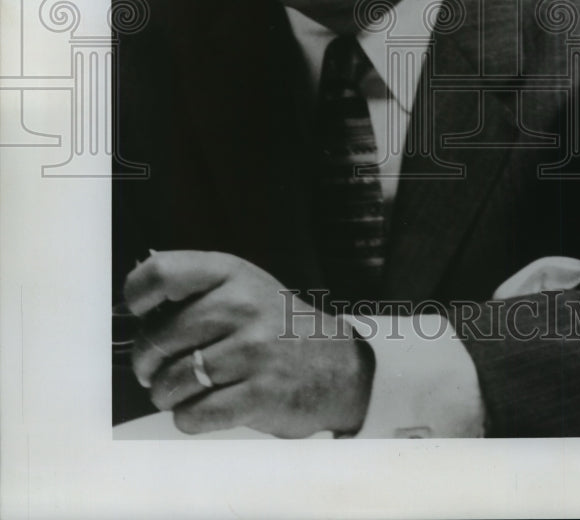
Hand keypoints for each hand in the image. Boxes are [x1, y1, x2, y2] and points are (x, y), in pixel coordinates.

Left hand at [124, 250, 373, 437]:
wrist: (336, 365)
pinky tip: (202, 407)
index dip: (136, 295)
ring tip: (181, 390)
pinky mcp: (261, 394)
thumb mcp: (242, 286)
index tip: (140, 313)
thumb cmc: (274, 326)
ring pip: (172, 382)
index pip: (163, 272)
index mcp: (232, 272)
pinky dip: (188, 418)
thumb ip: (195, 289)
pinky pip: (193, 416)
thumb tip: (132, 309)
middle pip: (158, 338)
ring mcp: (254, 349)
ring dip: (166, 394)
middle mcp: (243, 305)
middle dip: (146, 363)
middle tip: (155, 369)